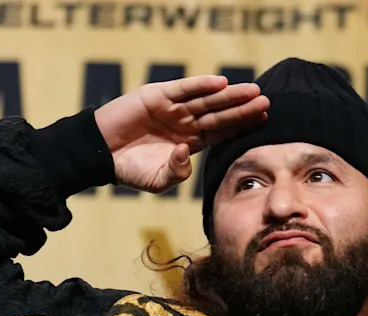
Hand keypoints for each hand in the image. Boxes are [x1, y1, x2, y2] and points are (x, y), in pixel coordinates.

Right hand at [94, 76, 268, 193]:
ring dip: (230, 95)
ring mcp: (172, 108)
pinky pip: (183, 89)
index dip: (242, 126)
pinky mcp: (156, 96)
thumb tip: (186, 153)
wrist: (99, 155)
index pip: (222, 132)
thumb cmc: (128, 169)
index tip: (265, 121)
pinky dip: (201, 85)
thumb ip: (177, 173)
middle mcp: (184, 122)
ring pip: (207, 100)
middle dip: (243, 108)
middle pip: (220, 114)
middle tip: (267, 102)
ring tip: (253, 91)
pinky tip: (221, 84)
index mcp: (189, 141)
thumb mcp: (158, 180)